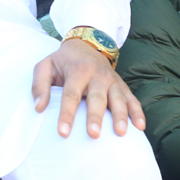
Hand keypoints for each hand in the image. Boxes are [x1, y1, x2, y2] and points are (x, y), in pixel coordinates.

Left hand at [31, 38, 145, 138]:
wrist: (87, 44)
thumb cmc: (63, 61)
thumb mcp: (45, 66)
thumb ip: (39, 85)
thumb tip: (39, 108)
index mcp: (77, 70)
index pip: (71, 94)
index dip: (66, 114)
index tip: (63, 132)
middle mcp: (97, 75)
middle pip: (97, 98)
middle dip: (95, 117)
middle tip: (93, 135)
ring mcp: (112, 80)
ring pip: (118, 99)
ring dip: (120, 116)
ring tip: (120, 133)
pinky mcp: (122, 85)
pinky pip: (132, 98)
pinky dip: (138, 112)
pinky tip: (140, 126)